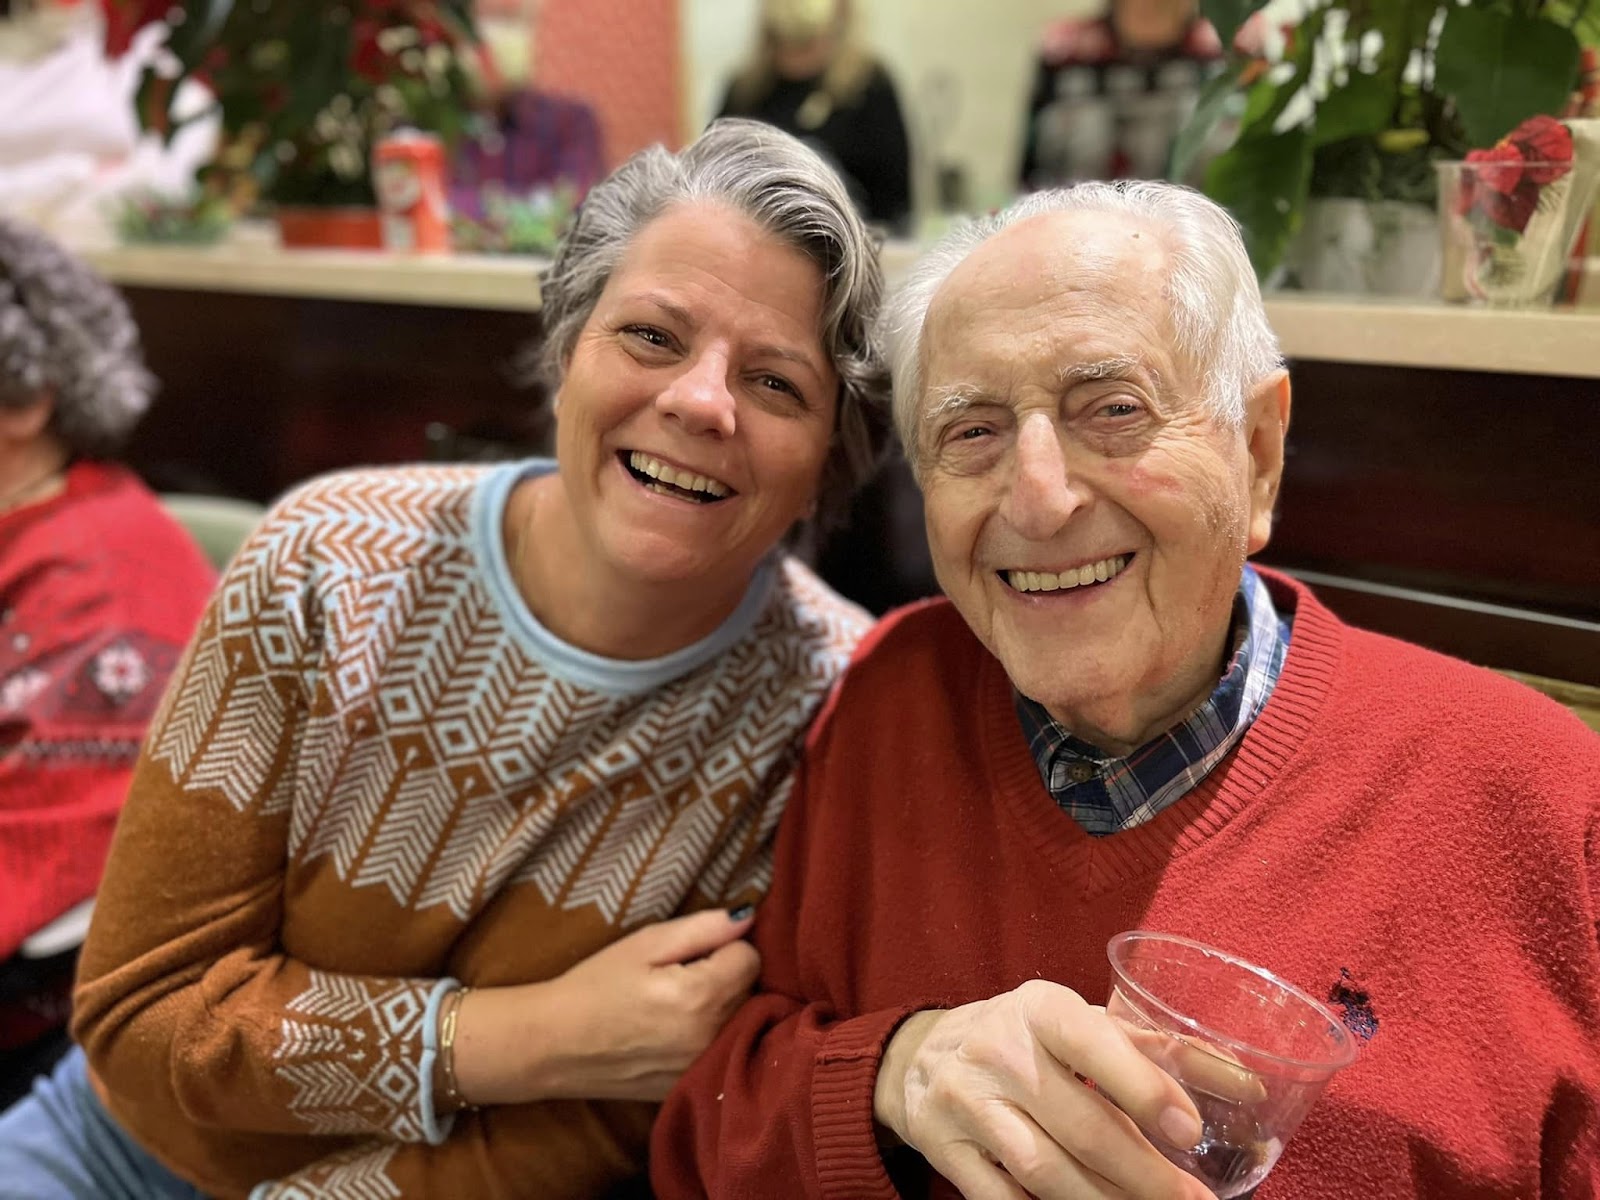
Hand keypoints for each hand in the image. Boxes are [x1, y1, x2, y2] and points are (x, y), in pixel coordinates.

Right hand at [454, 907, 759, 1104]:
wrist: (553, 1044)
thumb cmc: (595, 985)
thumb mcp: (645, 943)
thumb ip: (703, 927)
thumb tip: (748, 916)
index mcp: (700, 996)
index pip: (750, 958)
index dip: (724, 946)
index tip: (692, 951)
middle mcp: (710, 1037)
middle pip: (748, 990)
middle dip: (724, 975)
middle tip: (679, 973)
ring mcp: (700, 1067)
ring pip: (737, 1020)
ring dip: (719, 1006)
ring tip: (674, 1002)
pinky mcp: (688, 1084)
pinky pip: (718, 1048)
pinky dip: (706, 1035)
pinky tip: (670, 1030)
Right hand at [872, 980, 1214, 1199]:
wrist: (919, 1057)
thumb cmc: (1023, 1037)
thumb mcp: (1079, 1024)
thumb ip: (1158, 1051)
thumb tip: (1250, 1087)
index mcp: (1038, 1009)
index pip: (1090, 1043)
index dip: (1141, 1086)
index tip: (1189, 1130)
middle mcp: (998, 1052)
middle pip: (1080, 1126)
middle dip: (1144, 1174)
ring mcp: (967, 1104)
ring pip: (1045, 1170)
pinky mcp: (947, 1151)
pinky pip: (1001, 1199)